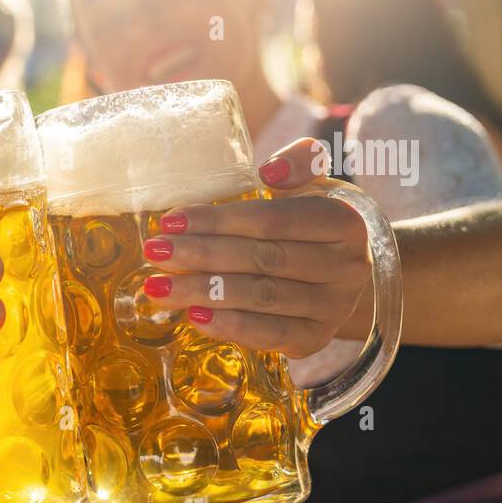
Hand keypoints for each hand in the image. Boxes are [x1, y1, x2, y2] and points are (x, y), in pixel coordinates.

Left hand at [140, 139, 370, 357]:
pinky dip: (230, 326)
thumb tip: (269, 172)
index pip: (273, 220)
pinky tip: (194, 316)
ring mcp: (333, 307)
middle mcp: (346, 266)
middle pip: (262, 259)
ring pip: (261, 297)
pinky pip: (270, 334)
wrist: (340, 276)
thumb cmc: (312, 224)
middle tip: (155, 253)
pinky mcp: (316, 338)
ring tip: (159, 288)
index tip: (171, 220)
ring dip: (205, 292)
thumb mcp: (313, 188)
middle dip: (201, 255)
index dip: (218, 220)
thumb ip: (298, 164)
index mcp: (344, 221)